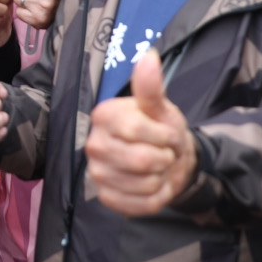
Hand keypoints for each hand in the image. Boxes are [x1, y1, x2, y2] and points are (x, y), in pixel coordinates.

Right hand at [84, 52, 195, 215]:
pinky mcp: (106, 198)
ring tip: (157, 168)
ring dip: (162, 178)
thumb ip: (151, 86)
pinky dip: (157, 197)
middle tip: (162, 152)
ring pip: (144, 184)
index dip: (162, 135)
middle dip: (164, 158)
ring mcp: (98, 174)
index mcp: (104, 116)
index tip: (167, 133)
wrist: (166, 160)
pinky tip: (152, 185)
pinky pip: (142, 204)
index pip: (135, 130)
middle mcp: (94, 145)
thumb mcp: (160, 107)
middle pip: (140, 160)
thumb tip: (148, 56)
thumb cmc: (161, 129)